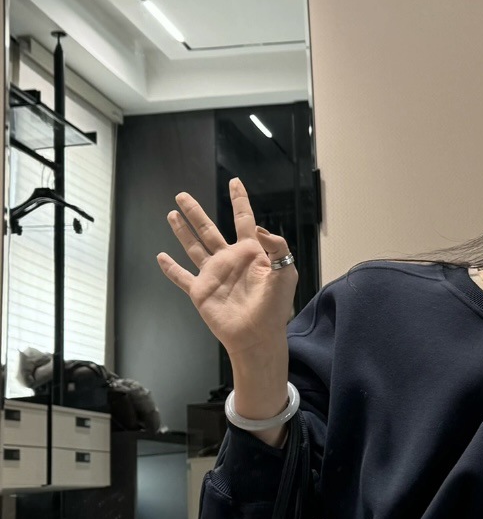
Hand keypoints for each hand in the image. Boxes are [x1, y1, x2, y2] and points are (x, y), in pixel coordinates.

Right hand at [156, 177, 297, 359]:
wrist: (257, 335)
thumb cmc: (275, 307)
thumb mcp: (285, 273)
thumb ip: (277, 248)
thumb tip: (260, 229)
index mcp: (251, 253)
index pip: (244, 220)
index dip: (239, 200)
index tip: (235, 182)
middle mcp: (229, 260)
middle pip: (209, 229)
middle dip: (196, 212)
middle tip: (182, 195)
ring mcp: (214, 274)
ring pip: (194, 247)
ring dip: (182, 232)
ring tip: (172, 214)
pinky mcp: (200, 291)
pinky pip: (182, 277)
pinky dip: (170, 268)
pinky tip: (161, 257)